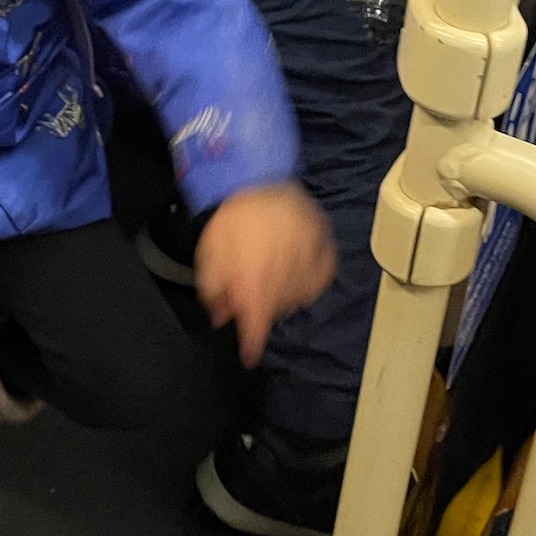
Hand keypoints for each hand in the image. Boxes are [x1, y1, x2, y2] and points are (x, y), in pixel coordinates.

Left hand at [194, 182, 335, 367]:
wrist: (260, 179)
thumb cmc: (232, 218)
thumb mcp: (210, 256)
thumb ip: (213, 291)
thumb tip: (221, 316)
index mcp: (256, 283)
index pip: (257, 327)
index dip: (252, 345)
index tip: (249, 356)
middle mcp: (287, 280)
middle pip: (274, 310)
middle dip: (257, 304)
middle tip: (245, 286)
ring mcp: (310, 266)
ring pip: (295, 296)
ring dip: (280, 292)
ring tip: (267, 267)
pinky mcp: (325, 252)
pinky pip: (317, 279)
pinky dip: (304, 280)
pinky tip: (291, 268)